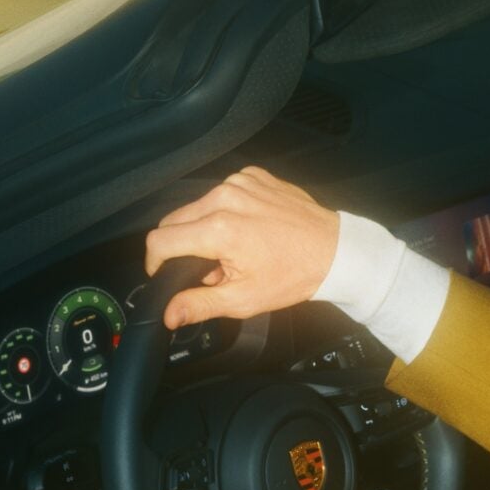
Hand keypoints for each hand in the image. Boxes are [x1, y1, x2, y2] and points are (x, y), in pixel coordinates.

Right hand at [145, 167, 338, 330]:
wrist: (334, 251)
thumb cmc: (293, 276)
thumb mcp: (243, 299)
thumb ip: (199, 304)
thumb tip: (169, 314)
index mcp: (218, 229)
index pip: (160, 240)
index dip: (156, 262)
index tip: (165, 273)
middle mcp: (224, 198)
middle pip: (175, 220)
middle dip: (182, 246)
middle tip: (210, 267)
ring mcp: (240, 182)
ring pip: (197, 205)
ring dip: (204, 227)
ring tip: (233, 248)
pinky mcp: (253, 176)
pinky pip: (223, 192)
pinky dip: (226, 210)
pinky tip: (247, 228)